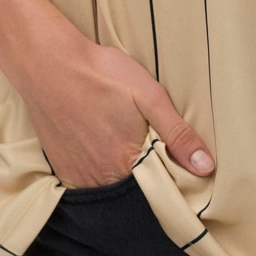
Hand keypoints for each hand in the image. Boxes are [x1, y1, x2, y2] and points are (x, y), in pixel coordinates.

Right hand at [16, 16, 216, 188]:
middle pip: (132, 191)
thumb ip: (178, 134)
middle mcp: (100, 178)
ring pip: (109, 188)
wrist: (48, 63)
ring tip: (120, 142)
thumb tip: (207, 167)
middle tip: (143, 144)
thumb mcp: (149, 96)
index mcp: (126, 164)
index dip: (168, 178)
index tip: (174, 165)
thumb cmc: (101, 74)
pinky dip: (98, 171)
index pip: (157, 190)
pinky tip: (100, 145)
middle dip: (144, 178)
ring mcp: (77, 175)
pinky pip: (86, 182)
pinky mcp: (60, 167)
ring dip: (120, 175)